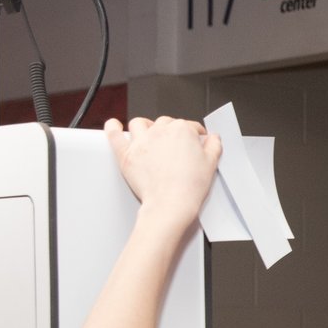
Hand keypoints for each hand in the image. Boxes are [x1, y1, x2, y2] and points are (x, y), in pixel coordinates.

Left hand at [105, 116, 221, 223]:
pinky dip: (112, 127)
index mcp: (182, 130)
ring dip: (145, 126)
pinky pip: (114, 135)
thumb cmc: (189, 187)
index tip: (196, 140)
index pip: (190, 126)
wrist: (171, 204)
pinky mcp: (126, 154)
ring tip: (149, 134)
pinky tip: (114, 125)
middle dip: (172, 130)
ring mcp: (141, 141)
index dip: (195, 134)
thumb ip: (214, 146)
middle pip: (166, 123)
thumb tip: (213, 138)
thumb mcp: (211, 164)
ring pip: (140, 124)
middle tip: (175, 144)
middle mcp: (160, 131)